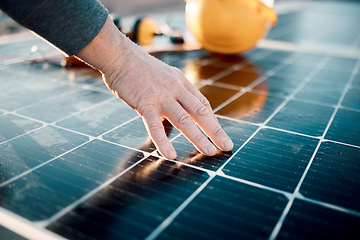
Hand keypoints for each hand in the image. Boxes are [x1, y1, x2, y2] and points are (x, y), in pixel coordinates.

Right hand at [76, 17, 233, 158]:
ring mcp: (161, 97)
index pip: (202, 103)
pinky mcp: (145, 104)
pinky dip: (163, 142)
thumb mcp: (163, 75)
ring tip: (210, 152)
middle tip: (227, 146)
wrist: (119, 56)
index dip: (211, 120)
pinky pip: (155, 126)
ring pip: (185, 120)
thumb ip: (172, 90)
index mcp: (180, 82)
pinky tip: (170, 155)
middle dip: (215, 130)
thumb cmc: (138, 68)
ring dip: (199, 137)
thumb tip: (177, 105)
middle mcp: (176, 89)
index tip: (217, 133)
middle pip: (200, 112)